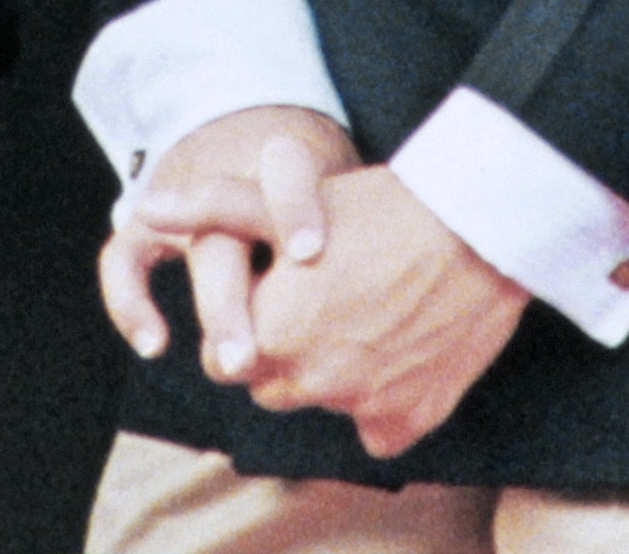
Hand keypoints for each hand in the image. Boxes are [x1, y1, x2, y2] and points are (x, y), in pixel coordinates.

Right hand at [98, 103, 352, 377]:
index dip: (293, 209)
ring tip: (232, 359)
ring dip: (212, 306)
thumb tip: (425, 302)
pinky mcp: (149, 218)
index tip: (309, 253)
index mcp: (281, 156)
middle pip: (230, 228)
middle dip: (239, 294)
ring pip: (188, 250)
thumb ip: (366, 227)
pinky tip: (154, 343)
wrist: (235, 109)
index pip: (283, 172)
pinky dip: (130, 300)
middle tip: (254, 352)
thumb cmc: (307, 167)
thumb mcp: (340, 176)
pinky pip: (123, 259)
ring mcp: (184, 195)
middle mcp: (227, 174)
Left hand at [242, 163, 528, 458]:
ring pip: (320, 403)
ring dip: (329, 375)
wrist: (480, 230)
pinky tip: (400, 351)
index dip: (248, 321)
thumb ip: (214, 210)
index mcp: (268, 332)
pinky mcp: (406, 422)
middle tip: (323, 302)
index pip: (225, 355)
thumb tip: (148, 208)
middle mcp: (306, 380)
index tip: (282, 293)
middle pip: (269, 383)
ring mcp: (359, 406)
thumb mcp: (287, 199)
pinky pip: (376, 429)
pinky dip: (383, 402)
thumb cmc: (380, 206)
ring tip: (363, 317)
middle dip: (283, 351)